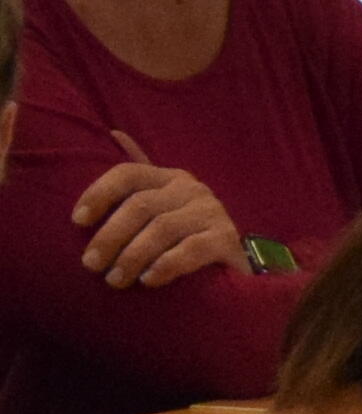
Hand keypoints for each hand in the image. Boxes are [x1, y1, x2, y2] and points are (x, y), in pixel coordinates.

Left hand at [70, 155, 245, 288]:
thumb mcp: (162, 204)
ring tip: (115, 280)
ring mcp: (212, 212)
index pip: (128, 174)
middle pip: (141, 205)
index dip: (99, 193)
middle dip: (110, 236)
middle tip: (91, 264)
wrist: (233, 264)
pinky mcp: (227, 239)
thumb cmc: (186, 235)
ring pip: (163, 228)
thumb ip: (138, 178)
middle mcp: (191, 189)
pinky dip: (166, 265)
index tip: (77, 221)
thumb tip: (113, 133)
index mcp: (169, 178)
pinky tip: (148, 280)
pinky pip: (191, 250)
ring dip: (133, 256)